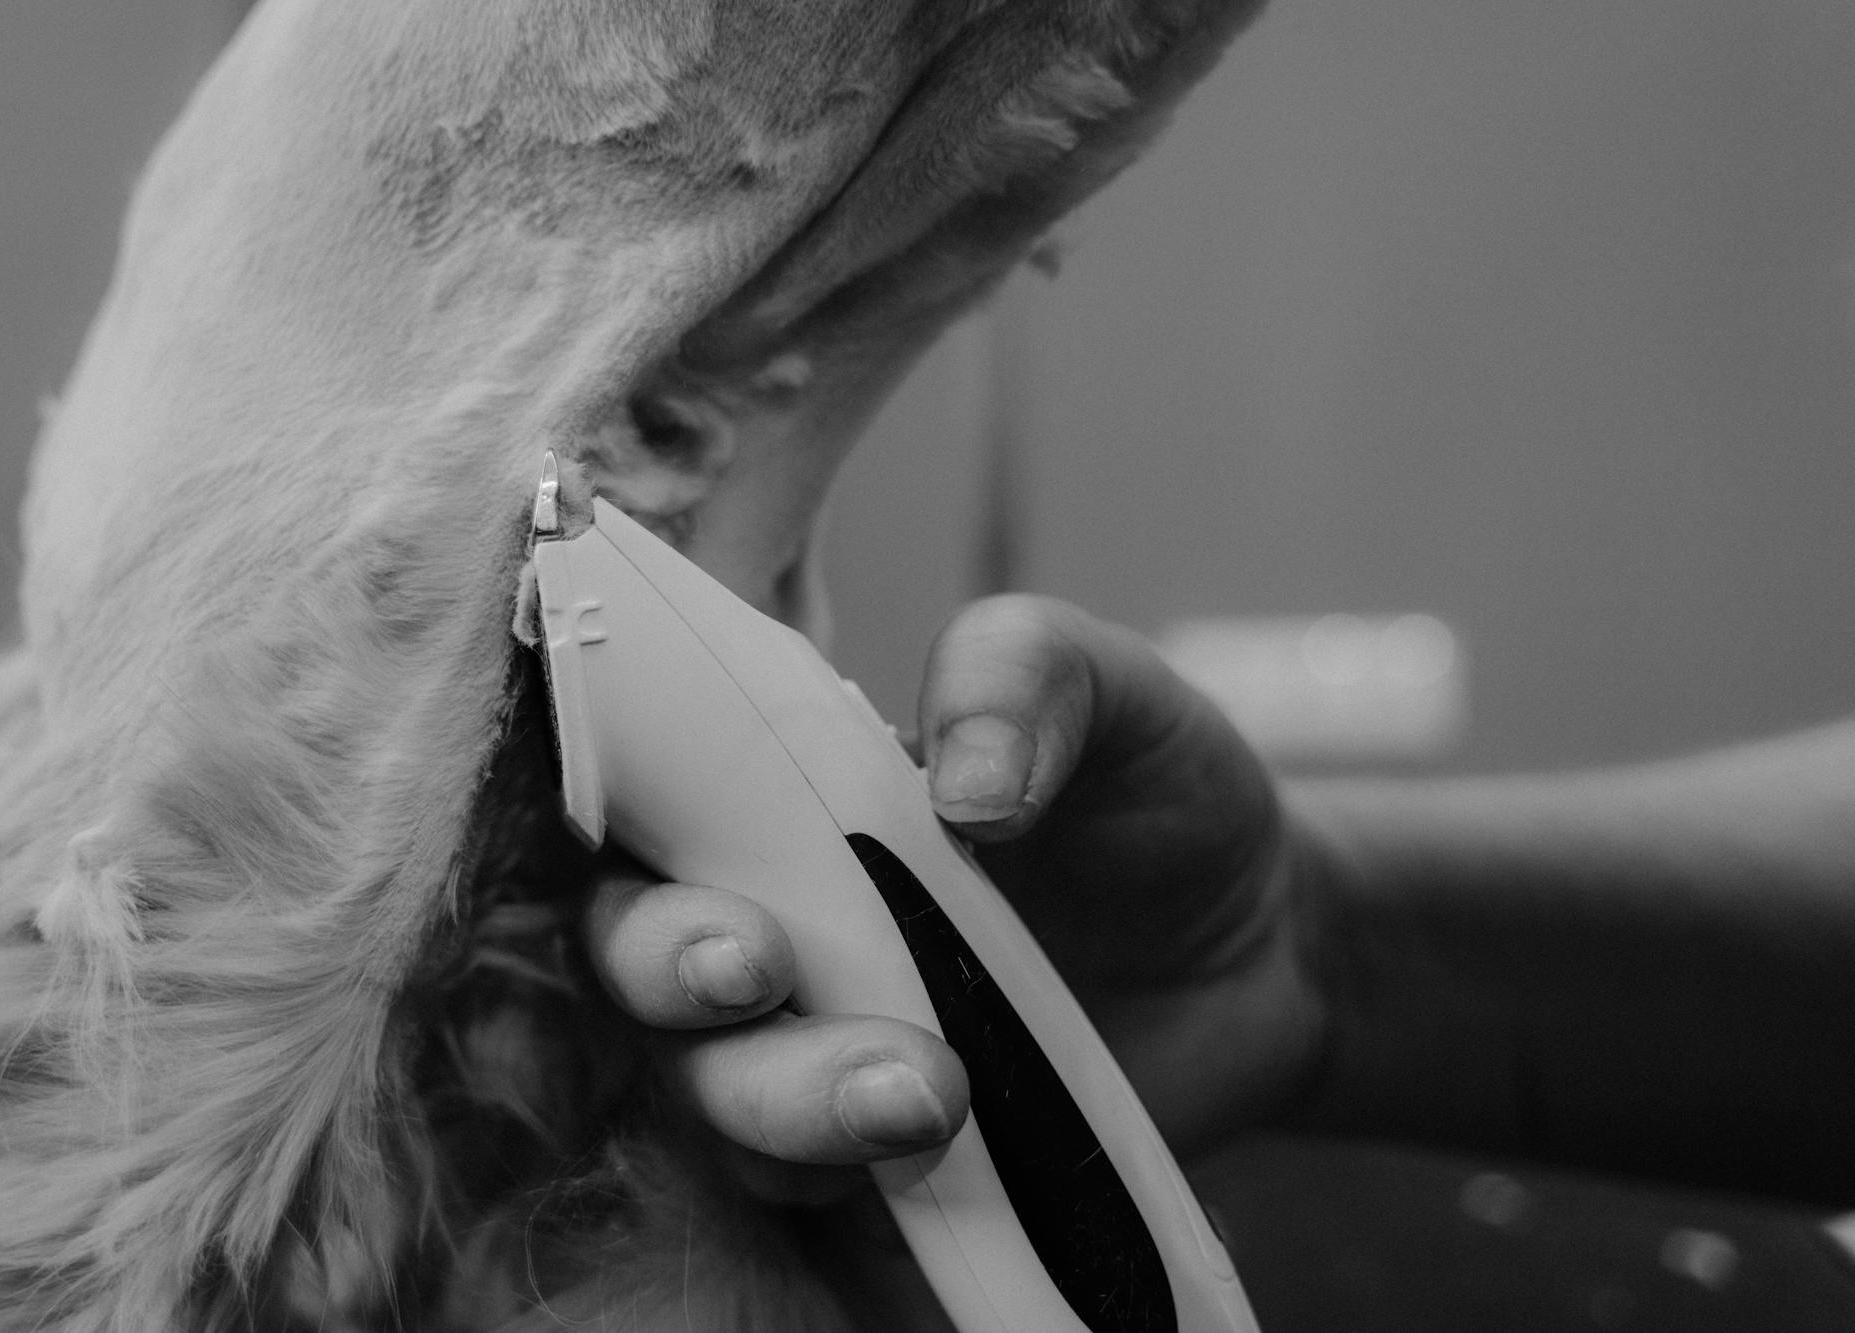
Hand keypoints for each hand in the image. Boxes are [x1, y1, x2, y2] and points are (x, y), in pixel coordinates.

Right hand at [579, 594, 1329, 1171]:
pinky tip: (921, 1149)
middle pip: (631, 944)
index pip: (632, 775)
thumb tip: (964, 790)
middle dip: (667, 963)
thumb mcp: (1120, 695)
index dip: (590, 794)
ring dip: (780, 1091)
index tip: (636, 817)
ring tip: (924, 1087)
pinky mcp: (863, 1148)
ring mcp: (811, 1036)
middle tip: (759, 966)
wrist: (1264, 957)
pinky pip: (785, 1180)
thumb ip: (1026, 674)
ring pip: (704, 1081)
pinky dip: (824, 1172)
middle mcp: (772, 906)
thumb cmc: (1160, 799)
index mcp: (792, 781)